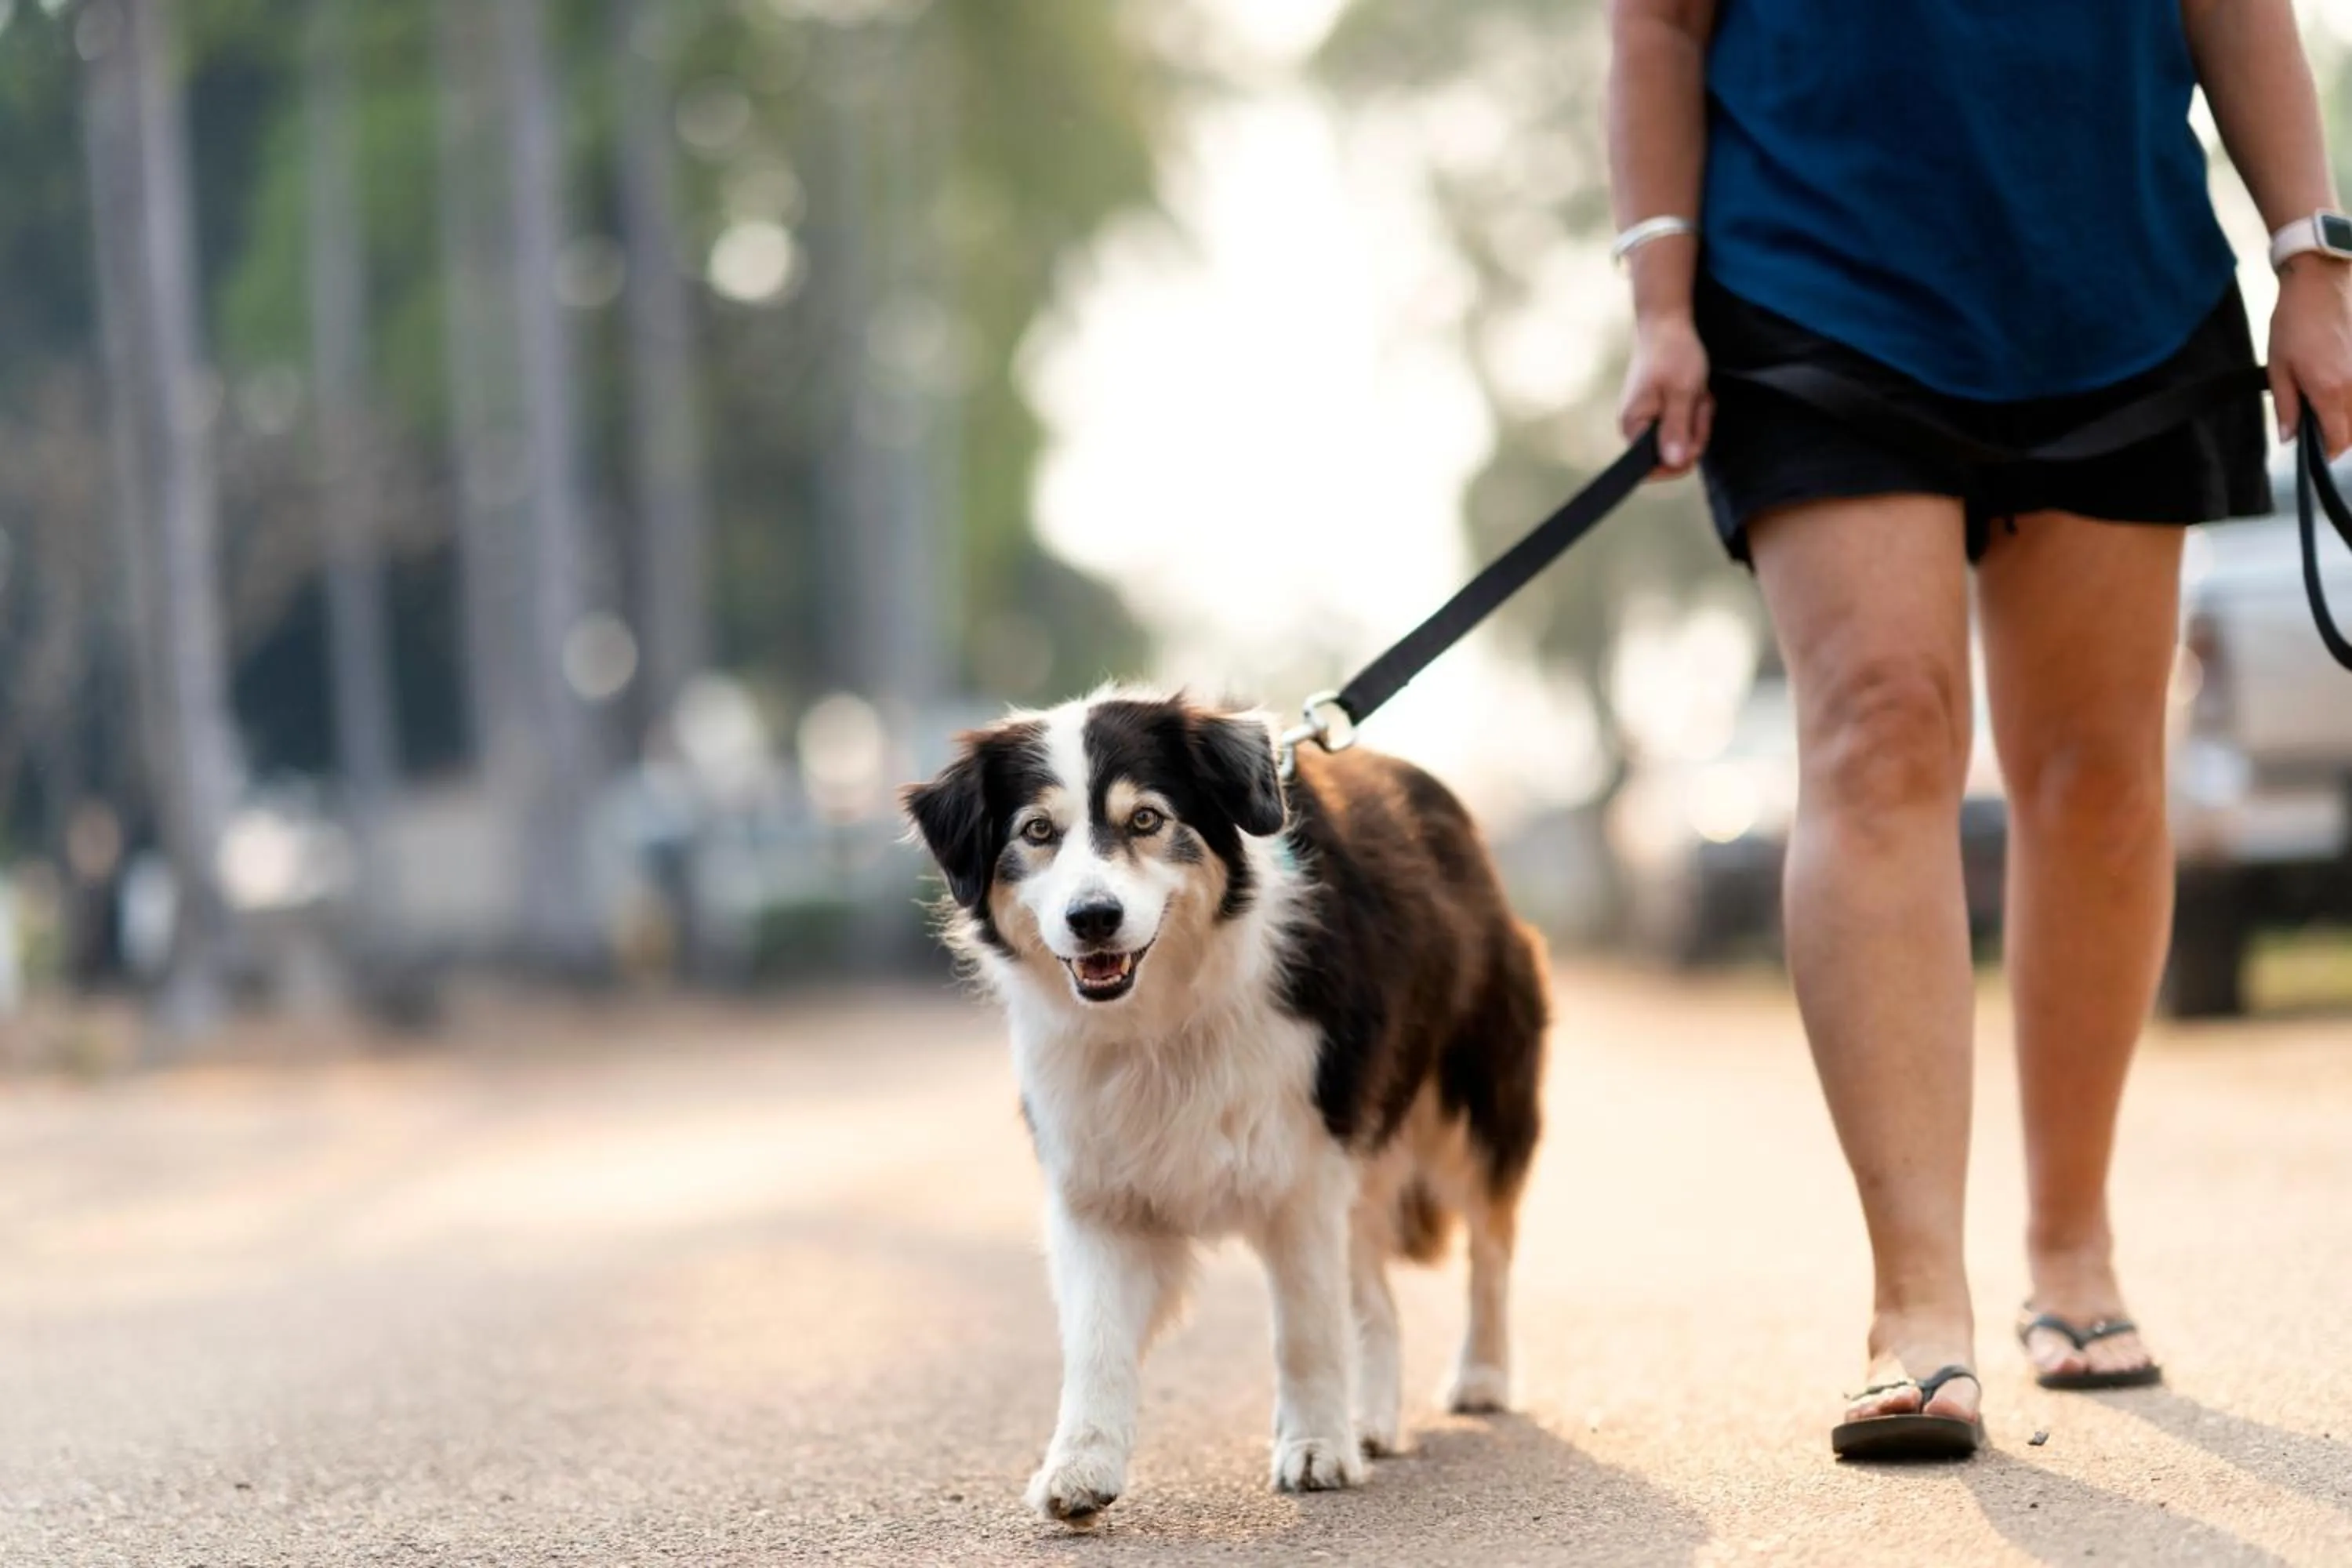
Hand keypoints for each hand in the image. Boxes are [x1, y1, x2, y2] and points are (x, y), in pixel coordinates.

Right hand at [1619, 309, 1711, 476]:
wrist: (1667, 324)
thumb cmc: (1672, 354)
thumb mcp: (1682, 393)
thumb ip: (1677, 430)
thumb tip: (1673, 463)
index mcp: (1633, 426)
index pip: (1653, 469)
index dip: (1679, 460)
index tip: (1695, 436)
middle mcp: (1636, 427)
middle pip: (1672, 455)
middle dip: (1693, 431)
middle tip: (1696, 401)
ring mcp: (1648, 419)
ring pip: (1682, 439)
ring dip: (1697, 418)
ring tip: (1695, 392)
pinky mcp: (1659, 411)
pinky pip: (1683, 424)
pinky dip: (1694, 411)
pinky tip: (1694, 391)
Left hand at [2268, 256, 2351, 454]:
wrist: (2321, 283)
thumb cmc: (2294, 323)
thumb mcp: (2278, 368)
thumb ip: (2286, 408)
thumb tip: (2289, 438)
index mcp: (2330, 392)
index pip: (2339, 442)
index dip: (2327, 454)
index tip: (2317, 453)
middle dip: (2339, 436)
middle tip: (2319, 426)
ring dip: (2348, 415)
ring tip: (2326, 401)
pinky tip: (2339, 382)